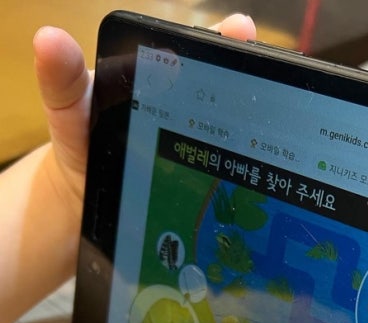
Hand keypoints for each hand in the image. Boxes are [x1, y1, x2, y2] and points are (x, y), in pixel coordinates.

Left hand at [0, 15, 256, 322]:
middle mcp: (197, 114)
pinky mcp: (210, 188)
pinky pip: (234, 182)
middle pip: (235, 97)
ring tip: (277, 140)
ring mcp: (207, 151)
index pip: (204, 57)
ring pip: (241, 139)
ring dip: (261, 139)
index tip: (242, 32)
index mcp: (169, 85)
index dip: (226, 43)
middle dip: (256, 90)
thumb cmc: (84, 148)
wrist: (88, 206)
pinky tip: (263, 188)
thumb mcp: (71, 113)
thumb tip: (49, 40)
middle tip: (271, 86)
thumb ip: (62, 81)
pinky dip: (250, 184)